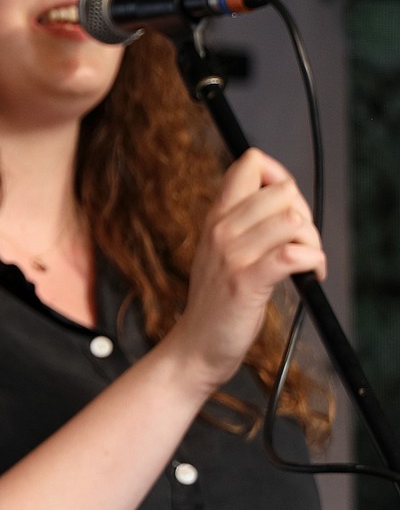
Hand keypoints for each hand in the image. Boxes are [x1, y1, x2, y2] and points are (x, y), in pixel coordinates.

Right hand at [167, 149, 324, 395]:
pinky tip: (308, 275)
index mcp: (215, 217)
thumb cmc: (217, 299)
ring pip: (292, 220)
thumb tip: (284, 196)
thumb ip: (243, 219)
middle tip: (299, 241)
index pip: (250, 164)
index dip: (280, 176)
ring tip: (305, 261)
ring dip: (312, 240)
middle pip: (283, 190)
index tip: (285, 206)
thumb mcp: (220, 249)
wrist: (196, 345)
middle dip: (304, 213)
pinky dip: (312, 262)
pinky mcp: (246, 282)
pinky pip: (293, 254)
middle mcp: (220, 230)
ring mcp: (232, 255)